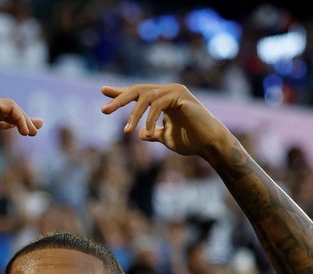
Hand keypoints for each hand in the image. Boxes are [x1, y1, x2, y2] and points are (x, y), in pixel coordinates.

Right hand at [0, 97, 42, 176]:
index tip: (28, 131)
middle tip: (38, 127)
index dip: (13, 123)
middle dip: (24, 118)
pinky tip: (25, 131)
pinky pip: (10, 107)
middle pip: (6, 109)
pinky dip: (20, 117)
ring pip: (10, 107)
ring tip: (33, 133)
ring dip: (24, 119)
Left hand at [100, 83, 225, 157]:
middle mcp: (168, 90)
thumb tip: (141, 134)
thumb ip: (154, 133)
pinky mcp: (182, 97)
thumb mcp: (166, 137)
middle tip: (104, 110)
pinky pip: (159, 104)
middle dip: (119, 100)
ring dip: (134, 115)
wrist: (209, 143)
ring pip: (146, 97)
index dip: (120, 93)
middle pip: (138, 91)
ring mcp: (175, 91)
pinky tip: (147, 131)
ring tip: (127, 131)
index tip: (103, 91)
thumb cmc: (190, 140)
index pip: (138, 93)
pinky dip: (150, 118)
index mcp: (163, 98)